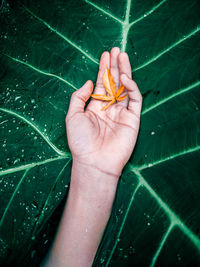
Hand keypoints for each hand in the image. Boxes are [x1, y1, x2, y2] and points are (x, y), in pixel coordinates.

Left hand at [66, 47, 141, 177]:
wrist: (94, 161)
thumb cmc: (80, 141)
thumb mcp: (73, 115)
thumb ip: (79, 96)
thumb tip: (90, 81)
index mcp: (96, 106)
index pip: (102, 83)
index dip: (103, 69)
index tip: (105, 55)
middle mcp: (109, 107)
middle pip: (115, 82)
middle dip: (115, 66)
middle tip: (116, 50)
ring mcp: (122, 112)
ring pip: (125, 88)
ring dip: (125, 71)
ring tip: (122, 56)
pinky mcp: (132, 118)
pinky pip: (135, 100)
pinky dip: (132, 88)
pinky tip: (125, 77)